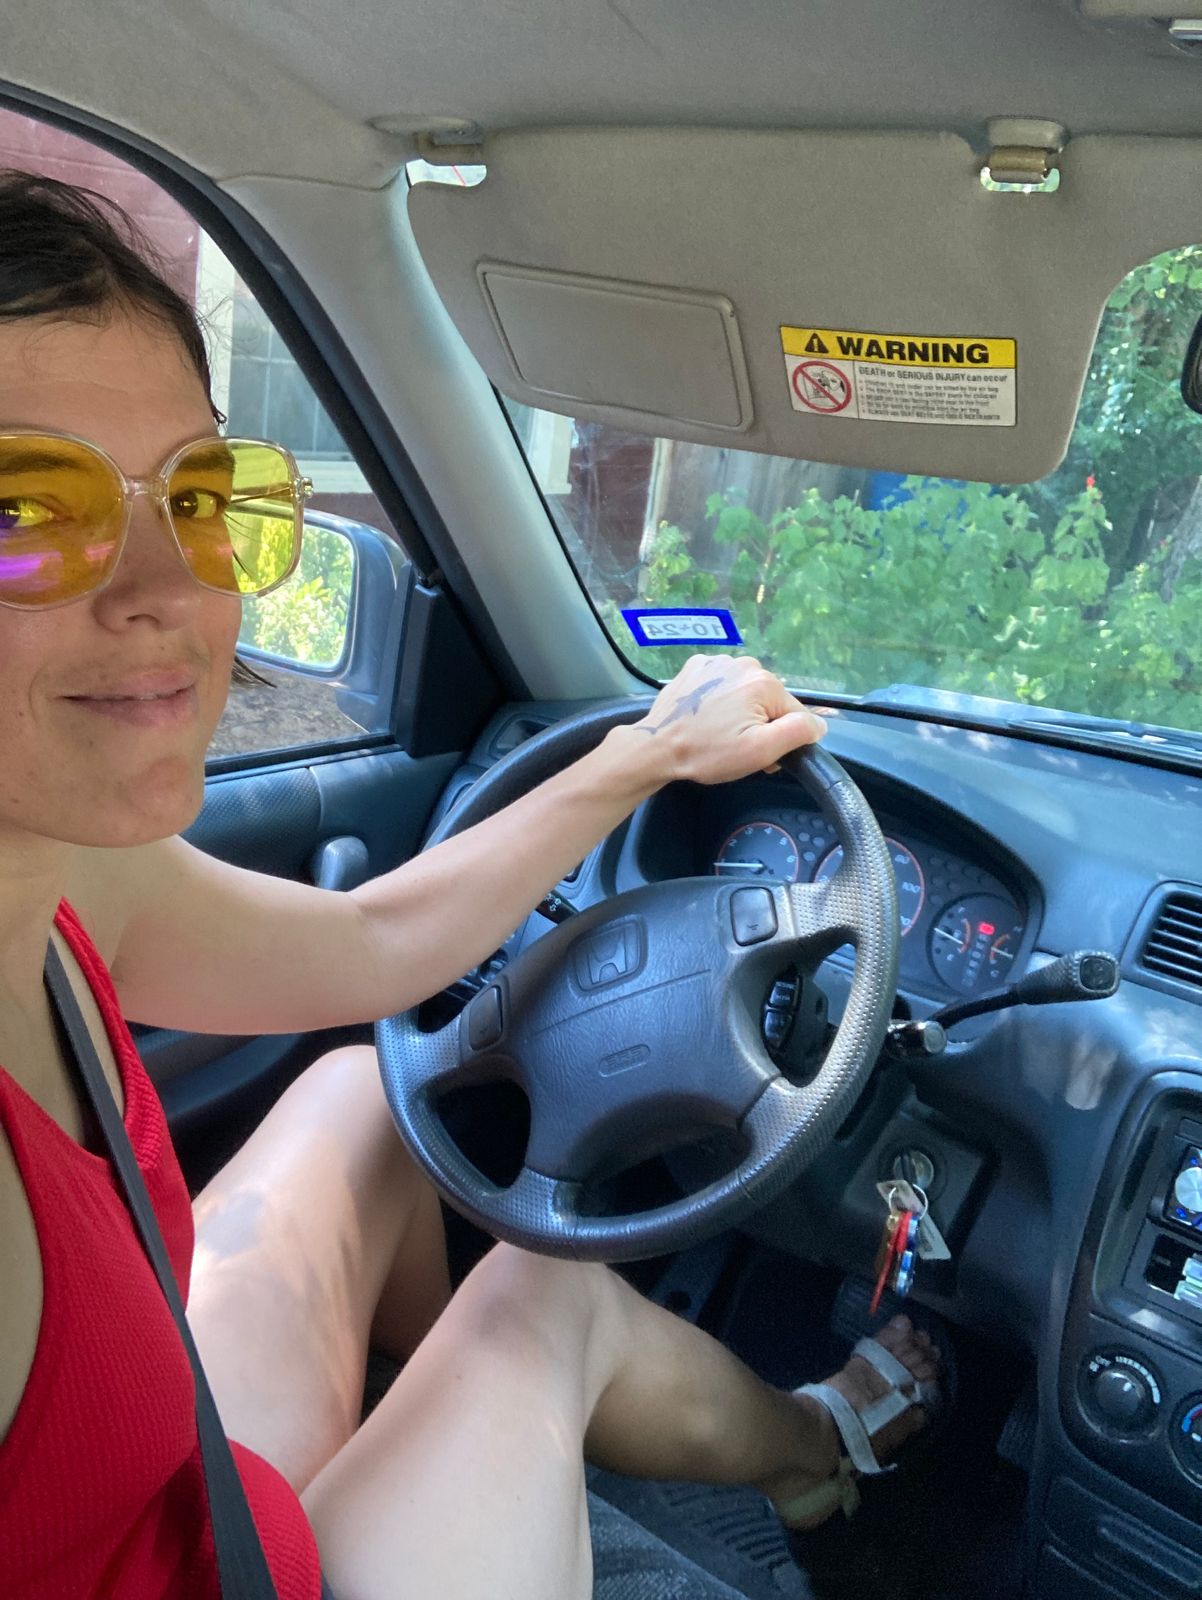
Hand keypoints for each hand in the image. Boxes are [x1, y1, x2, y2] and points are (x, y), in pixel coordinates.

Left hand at [630, 654, 827, 784]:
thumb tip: (819, 724)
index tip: (761, 756)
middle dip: (760, 726)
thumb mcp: (760, 751)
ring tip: (717, 735)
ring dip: (740, 713)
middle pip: (769, 702)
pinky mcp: (696, 667)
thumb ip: (798, 732)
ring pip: (746, 693)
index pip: (793, 715)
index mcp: (763, 682)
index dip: (781, 740)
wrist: (656, 748)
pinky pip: (722, 685)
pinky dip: (719, 701)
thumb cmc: (707, 752)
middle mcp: (743, 663)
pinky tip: (705, 719)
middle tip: (737, 748)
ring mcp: (716, 662)